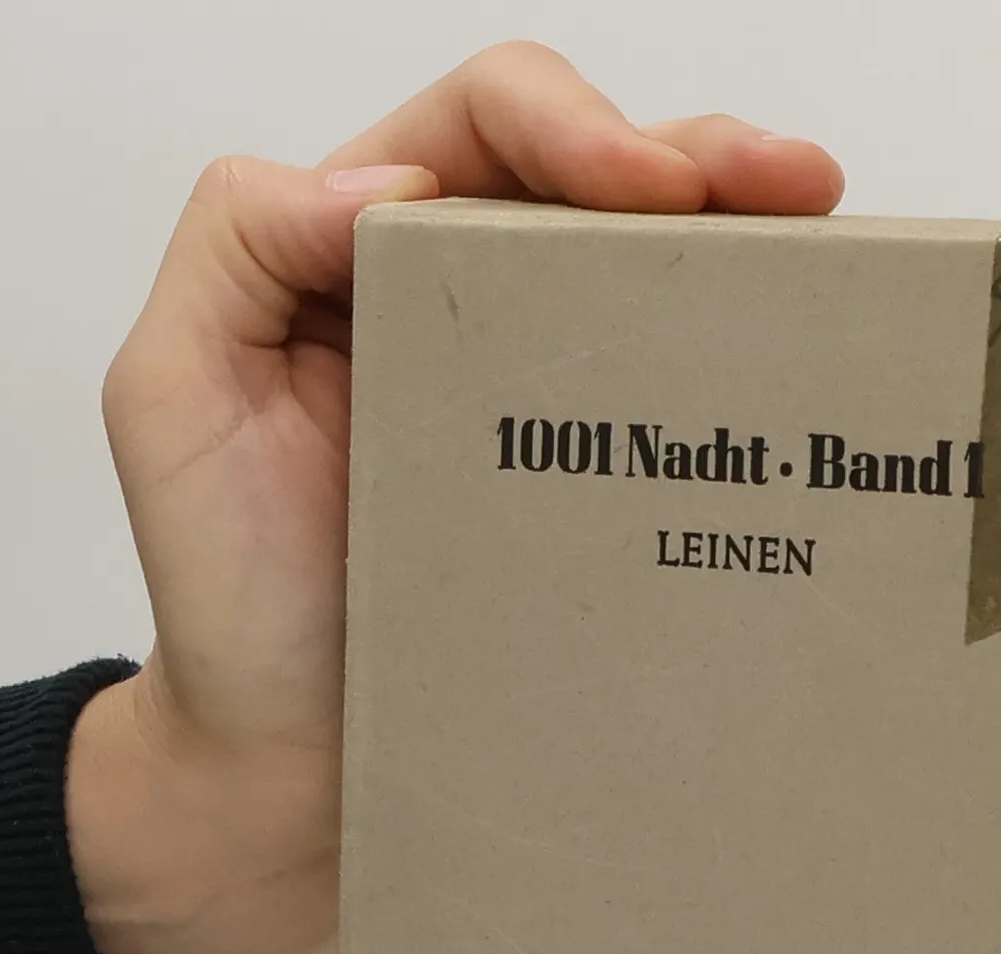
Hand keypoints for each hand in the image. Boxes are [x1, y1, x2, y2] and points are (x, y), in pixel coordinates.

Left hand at [69, 42, 843, 953]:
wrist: (293, 781)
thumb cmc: (232, 606)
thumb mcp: (170, 396)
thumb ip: (237, 244)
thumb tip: (390, 179)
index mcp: (369, 261)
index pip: (486, 130)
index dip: (576, 124)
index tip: (650, 187)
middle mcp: (470, 319)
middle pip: (600, 185)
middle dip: (707, 158)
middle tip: (803, 186)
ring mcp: (548, 417)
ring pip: (656, 288)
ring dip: (751, 247)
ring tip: (829, 251)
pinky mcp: (601, 510)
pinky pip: (678, 425)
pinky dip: (745, 383)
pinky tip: (800, 380)